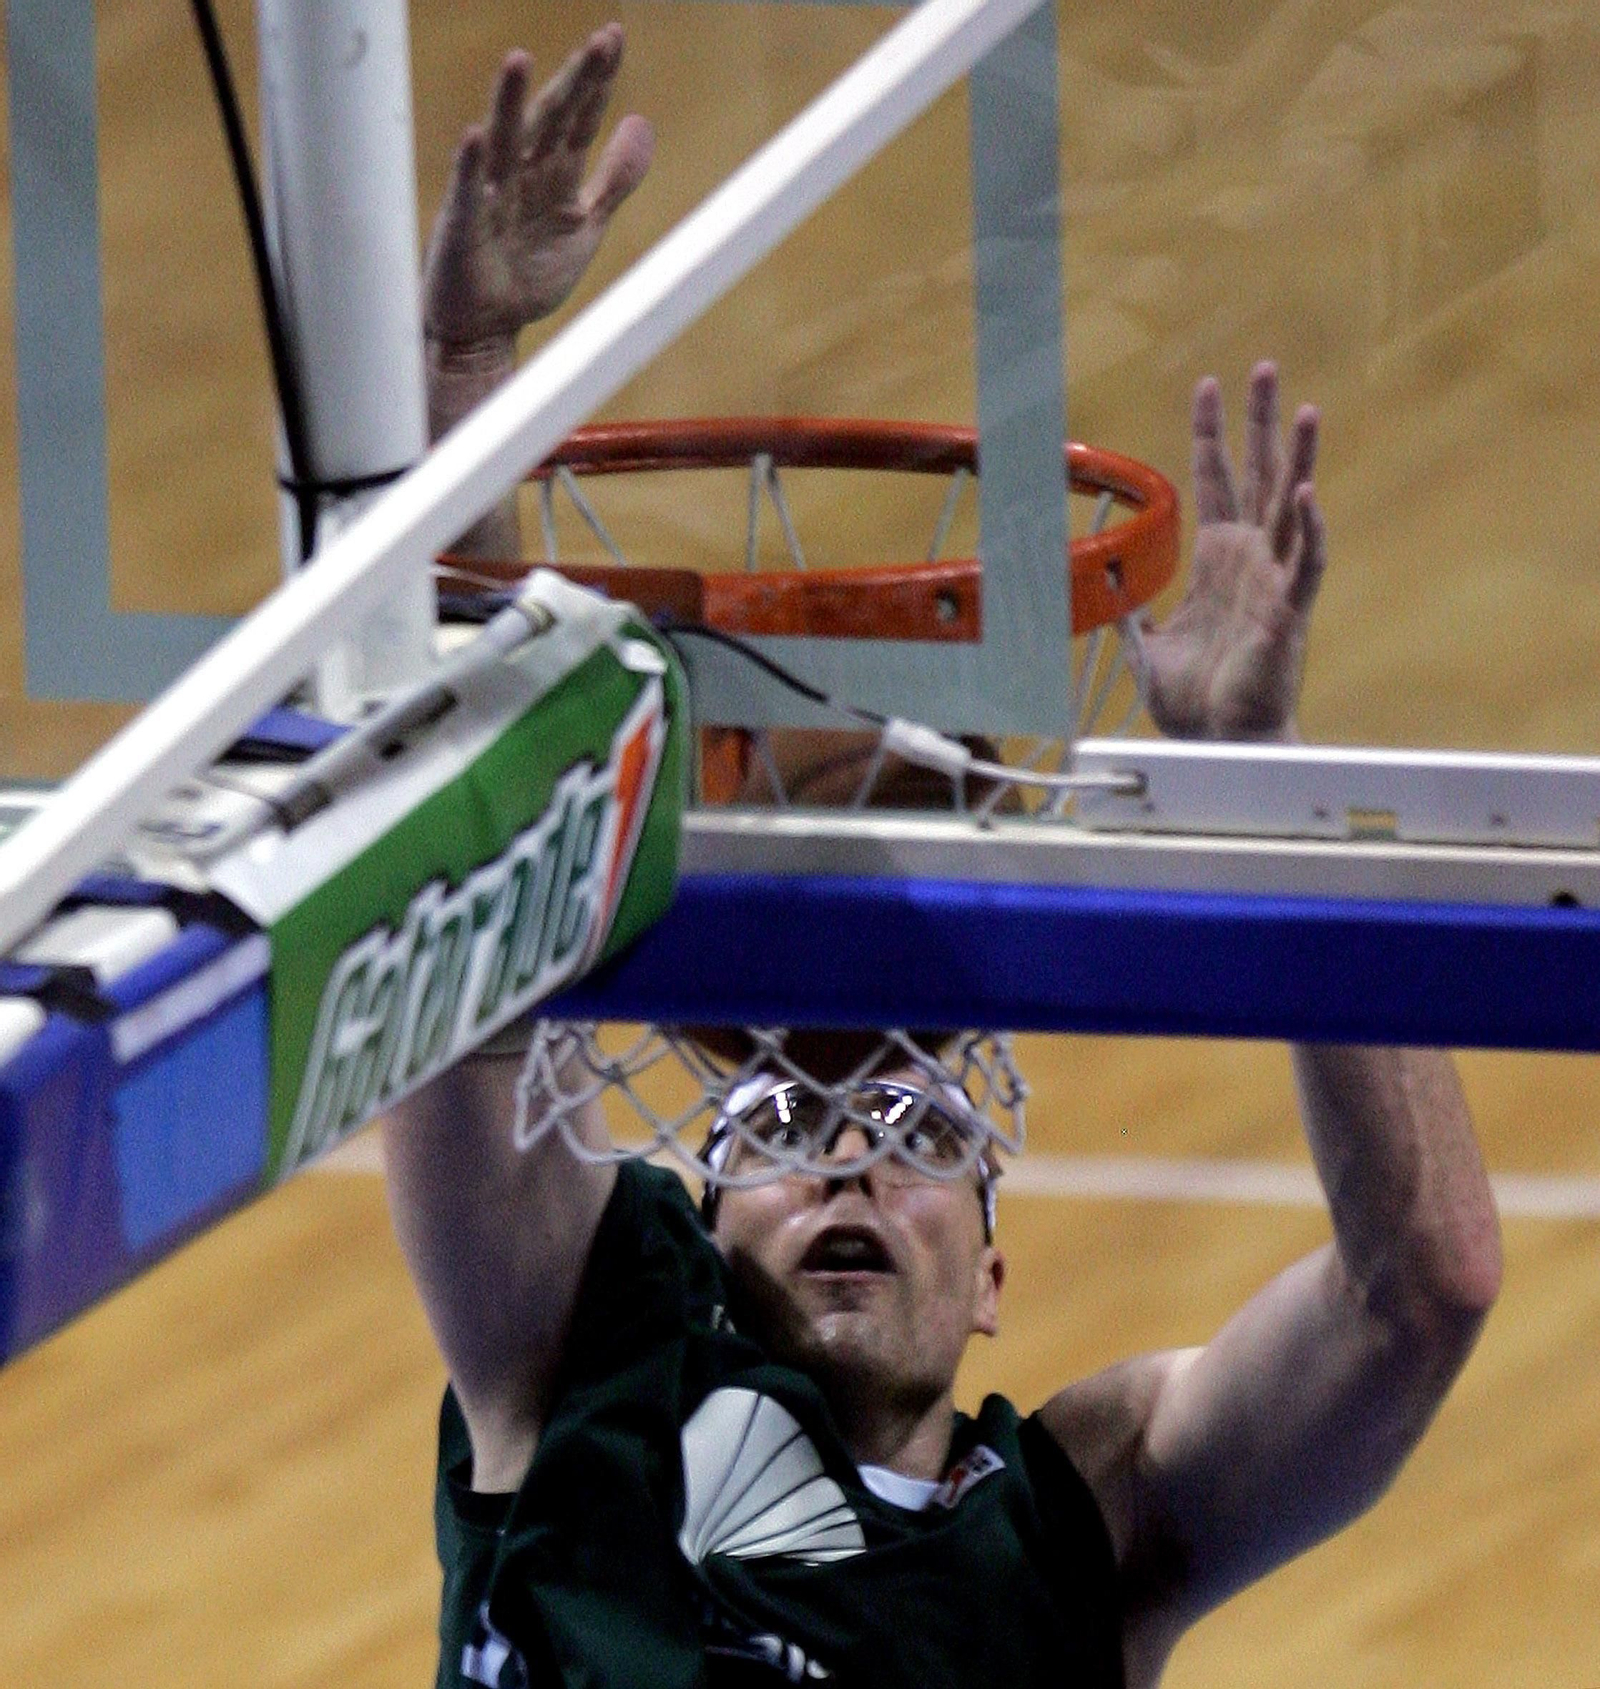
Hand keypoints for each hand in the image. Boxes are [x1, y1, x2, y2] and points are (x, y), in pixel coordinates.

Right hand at [422, 24, 654, 350]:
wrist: (489, 328)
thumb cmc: (529, 274)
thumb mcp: (584, 225)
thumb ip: (614, 179)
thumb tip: (642, 123)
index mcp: (556, 173)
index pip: (581, 118)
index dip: (599, 82)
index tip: (614, 38)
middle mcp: (523, 174)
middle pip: (551, 119)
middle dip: (575, 82)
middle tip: (599, 42)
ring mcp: (491, 195)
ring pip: (504, 141)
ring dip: (510, 103)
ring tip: (519, 59)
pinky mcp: (463, 225)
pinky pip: (467, 192)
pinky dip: (470, 167)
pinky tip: (476, 137)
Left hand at [1129, 363, 1325, 740]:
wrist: (1216, 744)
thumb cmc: (1194, 703)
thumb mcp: (1147, 649)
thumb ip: (1132, 615)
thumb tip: (1110, 592)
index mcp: (1217, 560)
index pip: (1216, 480)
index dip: (1210, 433)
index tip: (1206, 384)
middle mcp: (1250, 560)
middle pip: (1258, 475)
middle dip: (1258, 421)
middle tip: (1262, 366)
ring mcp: (1273, 582)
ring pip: (1292, 507)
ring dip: (1299, 459)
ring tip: (1306, 408)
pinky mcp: (1289, 613)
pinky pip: (1307, 564)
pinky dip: (1311, 531)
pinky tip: (1307, 496)